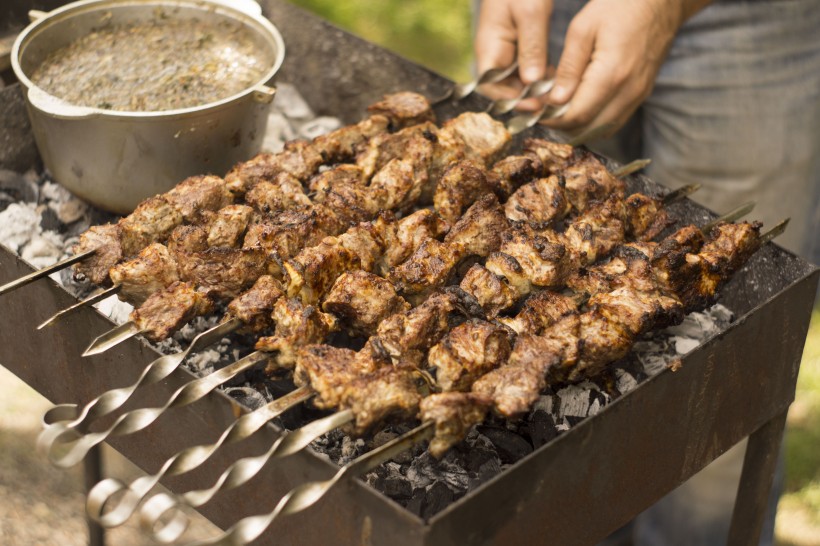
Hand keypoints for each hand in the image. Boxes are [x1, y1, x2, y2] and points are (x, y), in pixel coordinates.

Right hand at [474, 0, 553, 110]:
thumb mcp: (530, 13)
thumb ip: (531, 48)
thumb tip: (531, 81)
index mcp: (489, 47)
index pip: (490, 86)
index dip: (509, 101)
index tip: (534, 105)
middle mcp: (495, 54)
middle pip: (504, 89)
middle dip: (526, 100)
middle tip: (552, 106)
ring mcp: (507, 53)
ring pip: (518, 83)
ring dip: (535, 92)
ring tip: (557, 97)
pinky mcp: (520, 49)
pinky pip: (528, 71)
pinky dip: (541, 79)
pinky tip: (559, 81)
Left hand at [543, 0, 710, 134]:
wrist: (661, 1)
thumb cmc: (620, 6)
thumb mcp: (583, 28)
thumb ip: (569, 67)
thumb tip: (555, 100)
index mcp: (611, 74)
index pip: (576, 115)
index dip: (551, 119)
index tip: (534, 110)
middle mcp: (628, 92)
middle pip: (588, 129)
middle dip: (561, 125)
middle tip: (542, 110)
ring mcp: (638, 95)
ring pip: (602, 130)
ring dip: (577, 126)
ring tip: (558, 108)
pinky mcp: (641, 95)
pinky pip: (614, 121)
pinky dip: (594, 121)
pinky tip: (580, 105)